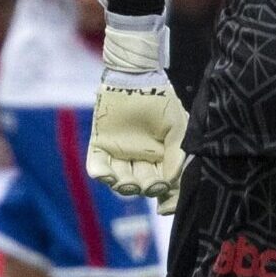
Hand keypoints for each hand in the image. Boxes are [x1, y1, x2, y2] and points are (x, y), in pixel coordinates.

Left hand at [86, 22, 187, 212]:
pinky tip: (109, 175)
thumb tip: (170, 184)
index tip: (166, 200)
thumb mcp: (178, 130)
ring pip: (119, 181)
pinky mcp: (100, 145)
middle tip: (153, 183)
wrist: (138, 77)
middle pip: (141, 185)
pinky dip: (101, 174)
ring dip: (125, 186)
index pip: (162, 184)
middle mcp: (140, 159)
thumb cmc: (162, 101)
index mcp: (160, 158)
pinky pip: (97, 166)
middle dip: (147, 188)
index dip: (165, 195)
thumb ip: (176, 157)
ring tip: (131, 182)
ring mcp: (119, 154)